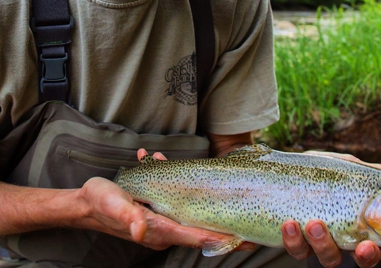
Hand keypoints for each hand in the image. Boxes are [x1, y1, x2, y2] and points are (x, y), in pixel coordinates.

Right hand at [76, 153, 253, 251]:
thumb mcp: (112, 204)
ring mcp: (162, 224)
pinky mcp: (159, 215)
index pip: (195, 237)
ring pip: (193, 217)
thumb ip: (128, 215)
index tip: (243, 241)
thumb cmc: (99, 203)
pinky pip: (179, 207)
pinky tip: (187, 182)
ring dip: (209, 207)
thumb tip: (141, 229)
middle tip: (252, 233)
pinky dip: (187, 195)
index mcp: (157, 229)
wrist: (87, 204)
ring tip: (233, 208)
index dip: (219, 239)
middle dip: (224, 231)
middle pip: (200, 232)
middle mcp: (163, 230)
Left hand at [282, 151, 380, 266]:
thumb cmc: (320, 172)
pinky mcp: (297, 242)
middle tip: (364, 246)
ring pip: (329, 257)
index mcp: (360, 226)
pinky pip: (297, 249)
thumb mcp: (345, 169)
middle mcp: (344, 240)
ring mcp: (320, 243)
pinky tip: (290, 225)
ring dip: (324, 244)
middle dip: (365, 256)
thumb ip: (370, 173)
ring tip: (315, 224)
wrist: (280, 175)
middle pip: (361, 259)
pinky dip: (294, 240)